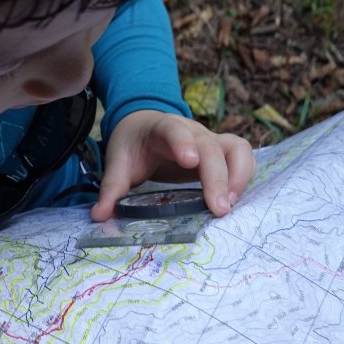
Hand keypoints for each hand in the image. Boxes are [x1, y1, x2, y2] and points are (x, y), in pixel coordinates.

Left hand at [89, 110, 255, 221]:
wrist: (145, 127)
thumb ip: (111, 189)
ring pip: (236, 149)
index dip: (183, 142)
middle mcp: (192, 131)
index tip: (189, 162)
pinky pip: (243, 158)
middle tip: (218, 208)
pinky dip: (243, 178)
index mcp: (161, 128)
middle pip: (211, 147)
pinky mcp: (222, 152)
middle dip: (217, 177)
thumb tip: (99, 216)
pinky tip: (233, 201)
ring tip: (228, 206)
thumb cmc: (133, 146)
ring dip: (238, 176)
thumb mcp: (118, 163)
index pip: (174, 129)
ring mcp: (210, 140)